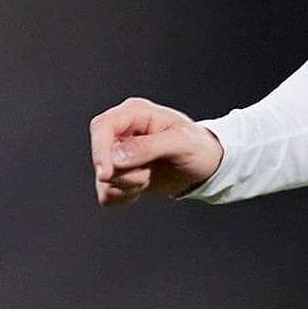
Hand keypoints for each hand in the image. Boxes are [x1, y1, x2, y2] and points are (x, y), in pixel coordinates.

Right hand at [90, 98, 222, 204]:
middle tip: (147, 173)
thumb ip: (148, 147)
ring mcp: (118, 153)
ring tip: (149, 177)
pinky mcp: (120, 174)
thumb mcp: (181, 143)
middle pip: (101, 156)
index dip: (100, 149)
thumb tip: (116, 157)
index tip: (106, 173)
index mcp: (135, 113)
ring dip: (127, 185)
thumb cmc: (199, 147)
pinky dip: (124, 195)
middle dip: (123, 173)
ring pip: (103, 178)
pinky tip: (141, 187)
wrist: (207, 167)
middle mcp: (122, 131)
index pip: (102, 126)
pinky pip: (107, 192)